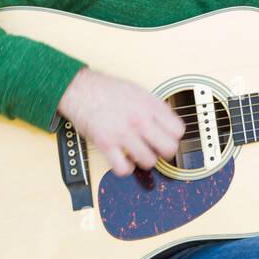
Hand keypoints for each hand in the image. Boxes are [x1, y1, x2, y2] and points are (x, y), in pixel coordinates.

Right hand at [57, 68, 183, 177]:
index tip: (167, 137)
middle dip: (164, 152)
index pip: (177, 130)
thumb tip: (168, 118)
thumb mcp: (139, 91)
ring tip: (138, 154)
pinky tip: (124, 160)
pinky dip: (125, 169)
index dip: (174, 137)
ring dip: (145, 161)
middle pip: (168, 148)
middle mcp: (139, 120)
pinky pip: (123, 168)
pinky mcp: (106, 144)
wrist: (80, 89)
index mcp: (150, 106)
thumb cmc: (107, 89)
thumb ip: (155, 106)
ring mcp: (124, 133)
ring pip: (148, 161)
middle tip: (156, 149)